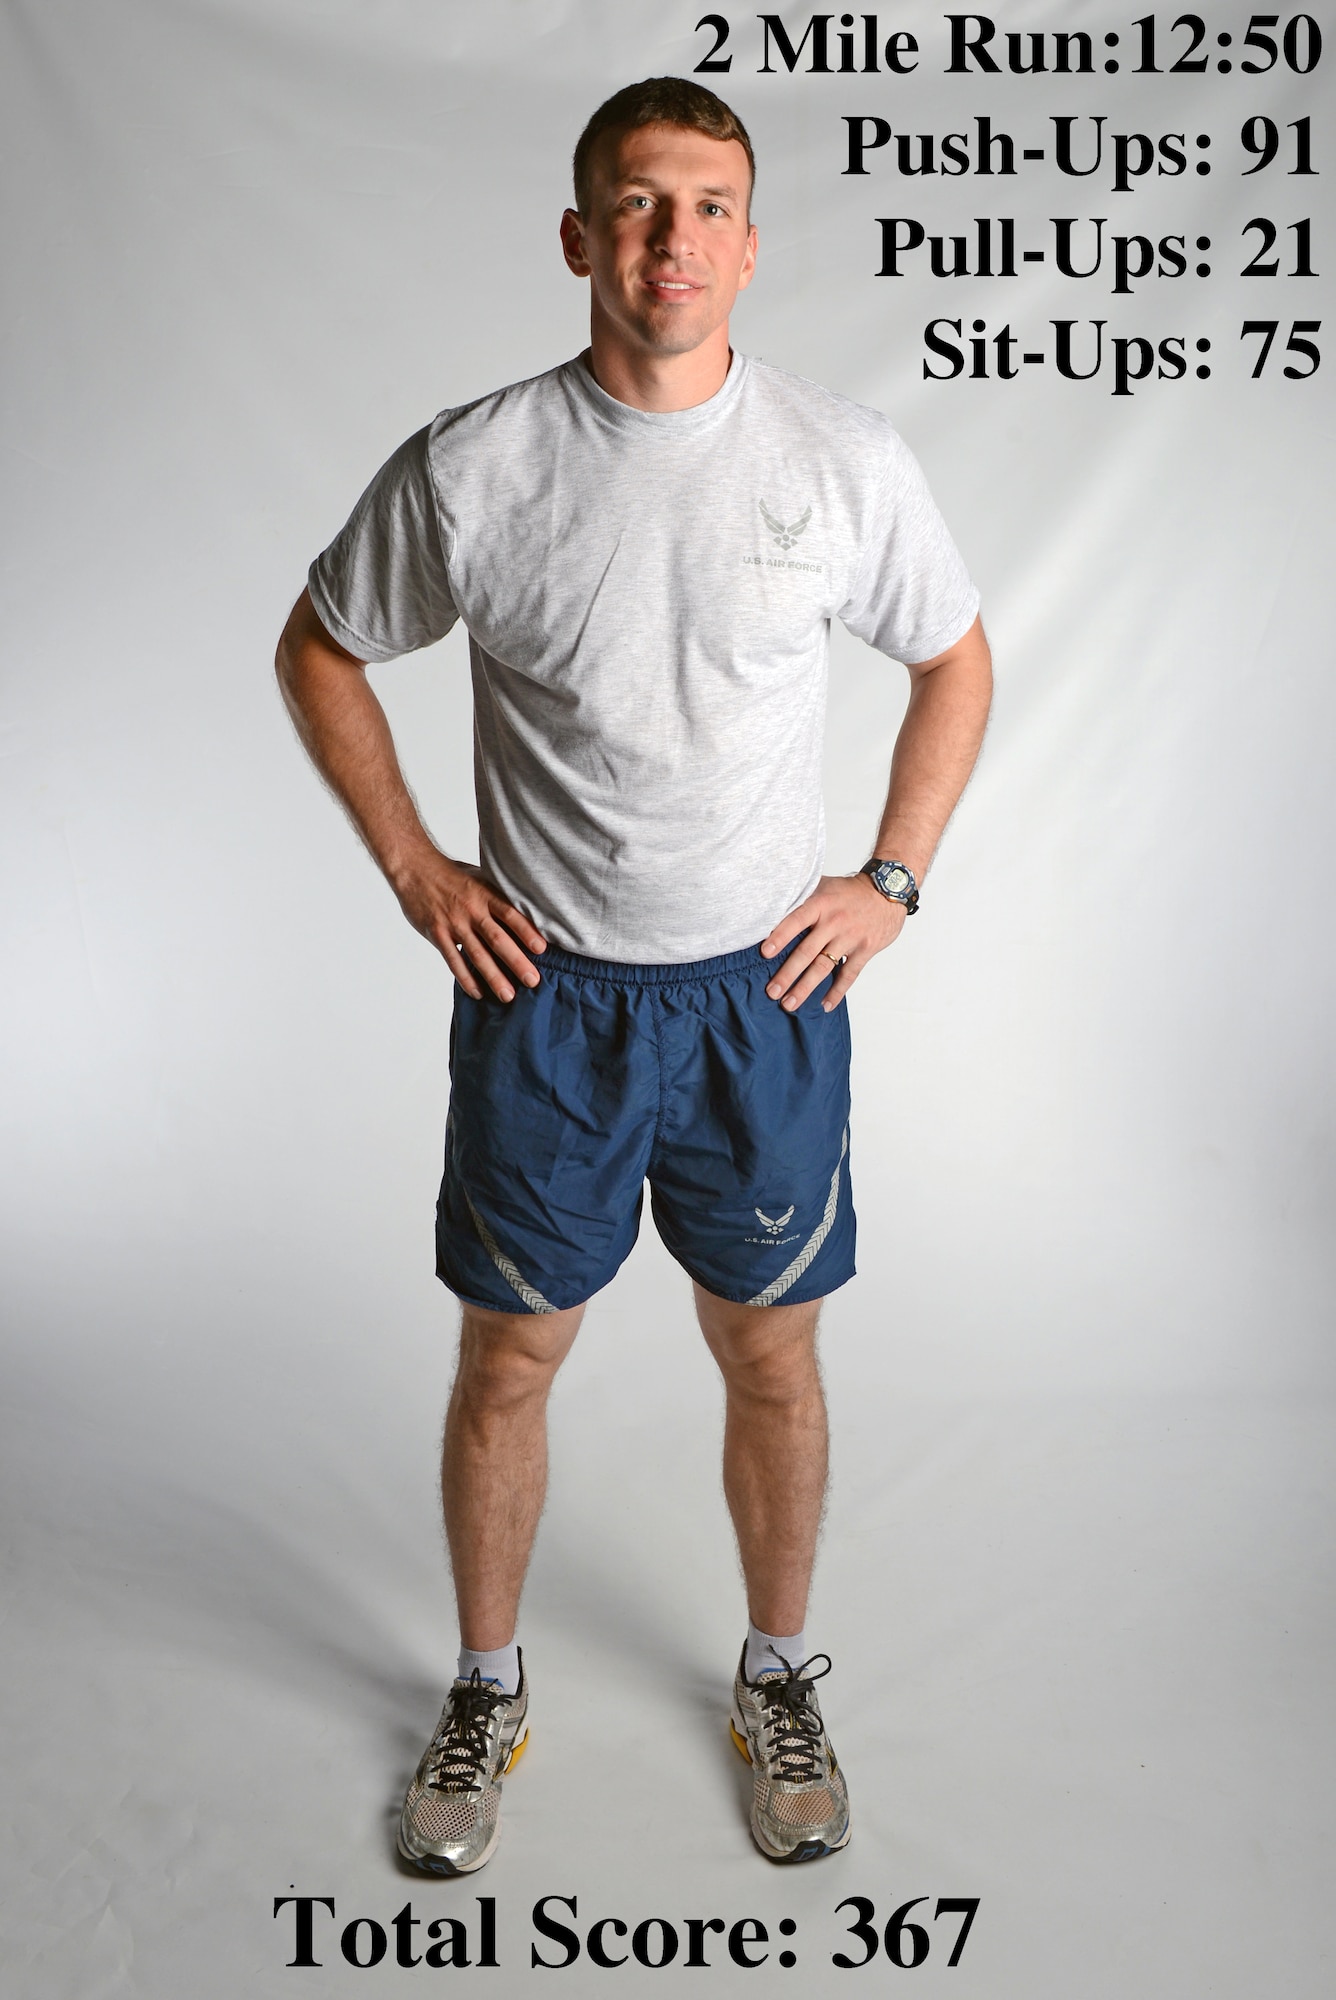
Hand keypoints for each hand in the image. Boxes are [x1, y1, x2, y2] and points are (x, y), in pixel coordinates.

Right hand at [393, 853, 546, 1002]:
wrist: (414, 869)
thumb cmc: (452, 874)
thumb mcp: (480, 877)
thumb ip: (498, 896)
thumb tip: (526, 912)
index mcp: (485, 894)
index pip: (510, 914)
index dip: (526, 931)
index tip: (542, 949)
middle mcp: (471, 910)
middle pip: (497, 939)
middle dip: (516, 962)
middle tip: (532, 981)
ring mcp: (453, 924)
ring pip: (476, 954)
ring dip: (493, 977)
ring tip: (508, 995)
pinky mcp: (437, 934)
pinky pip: (453, 960)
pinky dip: (465, 978)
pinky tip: (478, 993)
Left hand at [760, 873, 906, 1012]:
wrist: (887, 892)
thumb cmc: (850, 891)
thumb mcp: (824, 885)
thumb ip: (802, 896)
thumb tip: (771, 907)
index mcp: (821, 904)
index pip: (796, 921)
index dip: (780, 937)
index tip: (765, 954)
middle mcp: (834, 922)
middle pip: (807, 952)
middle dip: (787, 974)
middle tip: (772, 992)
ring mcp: (850, 938)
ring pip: (824, 967)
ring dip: (805, 987)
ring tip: (790, 1003)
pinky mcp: (865, 950)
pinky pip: (849, 974)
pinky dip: (837, 991)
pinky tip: (825, 1005)